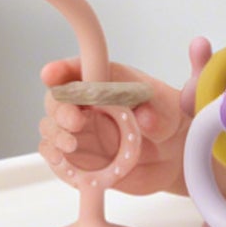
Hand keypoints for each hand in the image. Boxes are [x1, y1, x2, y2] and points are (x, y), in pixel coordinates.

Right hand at [38, 58, 188, 195]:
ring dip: (56, 133)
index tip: (51, 74)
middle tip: (75, 120)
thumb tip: (145, 117)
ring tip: (72, 144)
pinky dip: (53, 155)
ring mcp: (82, 130)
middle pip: (58, 97)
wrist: (174, 157)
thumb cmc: (170, 122)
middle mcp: (89, 103)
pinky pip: (55, 154)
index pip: (81, 68)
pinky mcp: (79, 155)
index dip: (62, 69)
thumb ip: (159, 113)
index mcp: (109, 81)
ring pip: (52, 126)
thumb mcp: (174, 112)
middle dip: (60, 107)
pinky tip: (62, 158)